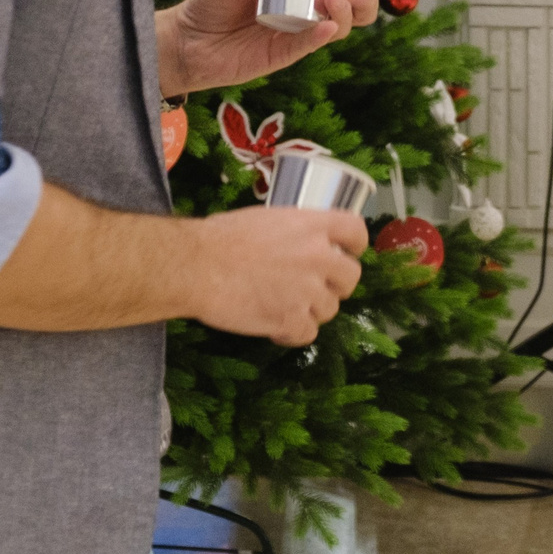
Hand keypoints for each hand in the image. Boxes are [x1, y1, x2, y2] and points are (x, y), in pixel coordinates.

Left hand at [157, 0, 378, 95]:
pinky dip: (324, 35)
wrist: (188, 41)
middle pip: (351, 4)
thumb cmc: (209, 3)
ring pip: (340, 25)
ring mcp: (298, 31)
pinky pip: (311, 44)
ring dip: (347, 12)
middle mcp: (304, 6)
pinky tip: (326, 25)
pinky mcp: (286, 53)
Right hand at [179, 207, 367, 345]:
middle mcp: (318, 256)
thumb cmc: (219, 237)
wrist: (196, 265)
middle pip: (351, 278)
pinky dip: (292, 333)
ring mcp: (308, 290)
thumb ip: (293, 233)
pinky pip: (307, 334)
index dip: (354, 246)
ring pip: (329, 309)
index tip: (347, 253)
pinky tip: (274, 327)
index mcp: (312, 225)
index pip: (356, 232)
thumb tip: (296, 245)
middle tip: (313, 288)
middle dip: (335, 285)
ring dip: (310, 310)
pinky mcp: (292, 320)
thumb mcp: (265, 220)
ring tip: (282, 306)